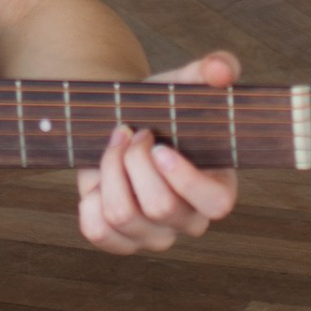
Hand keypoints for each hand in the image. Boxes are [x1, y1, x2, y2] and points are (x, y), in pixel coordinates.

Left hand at [76, 52, 242, 256]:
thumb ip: (211, 70)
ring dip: (109, 170)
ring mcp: (155, 236)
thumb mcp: (183, 85)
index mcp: (218, 189)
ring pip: (122, 216)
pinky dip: (88, 200)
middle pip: (160, 207)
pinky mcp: (120, 241)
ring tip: (115, 145)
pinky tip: (99, 178)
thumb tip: (221, 69)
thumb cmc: (161, 108)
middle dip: (135, 162)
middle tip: (133, 132)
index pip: (216, 204)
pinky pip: (98, 232)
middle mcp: (190, 220)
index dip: (185, 179)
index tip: (160, 147)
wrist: (122, 123)